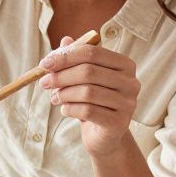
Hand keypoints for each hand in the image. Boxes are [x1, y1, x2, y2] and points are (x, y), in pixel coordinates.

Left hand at [39, 35, 140, 156]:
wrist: (104, 136)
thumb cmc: (93, 101)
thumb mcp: (83, 78)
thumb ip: (75, 58)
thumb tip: (65, 40)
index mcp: (124, 65)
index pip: (92, 52)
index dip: (66, 56)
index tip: (44, 63)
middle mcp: (131, 82)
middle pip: (88, 71)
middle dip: (61, 76)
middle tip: (44, 83)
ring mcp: (128, 103)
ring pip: (87, 92)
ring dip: (64, 94)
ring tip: (54, 98)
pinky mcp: (120, 122)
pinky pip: (88, 111)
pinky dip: (70, 109)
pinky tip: (65, 110)